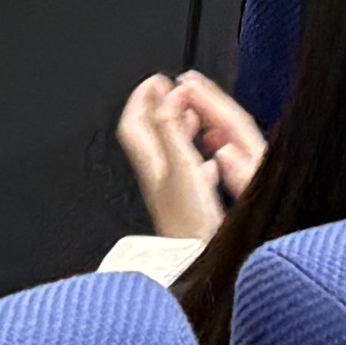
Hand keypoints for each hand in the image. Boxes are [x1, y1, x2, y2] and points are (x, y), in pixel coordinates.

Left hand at [114, 69, 264, 241]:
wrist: (195, 264)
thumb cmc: (189, 223)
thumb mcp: (180, 165)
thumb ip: (172, 128)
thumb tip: (170, 93)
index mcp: (151, 164)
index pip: (134, 122)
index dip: (141, 97)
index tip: (156, 80)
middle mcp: (157, 177)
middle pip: (150, 134)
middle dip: (160, 107)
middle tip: (173, 91)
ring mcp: (171, 192)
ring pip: (170, 152)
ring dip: (179, 128)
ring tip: (191, 115)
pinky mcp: (187, 207)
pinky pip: (190, 172)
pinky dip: (198, 156)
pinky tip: (211, 160)